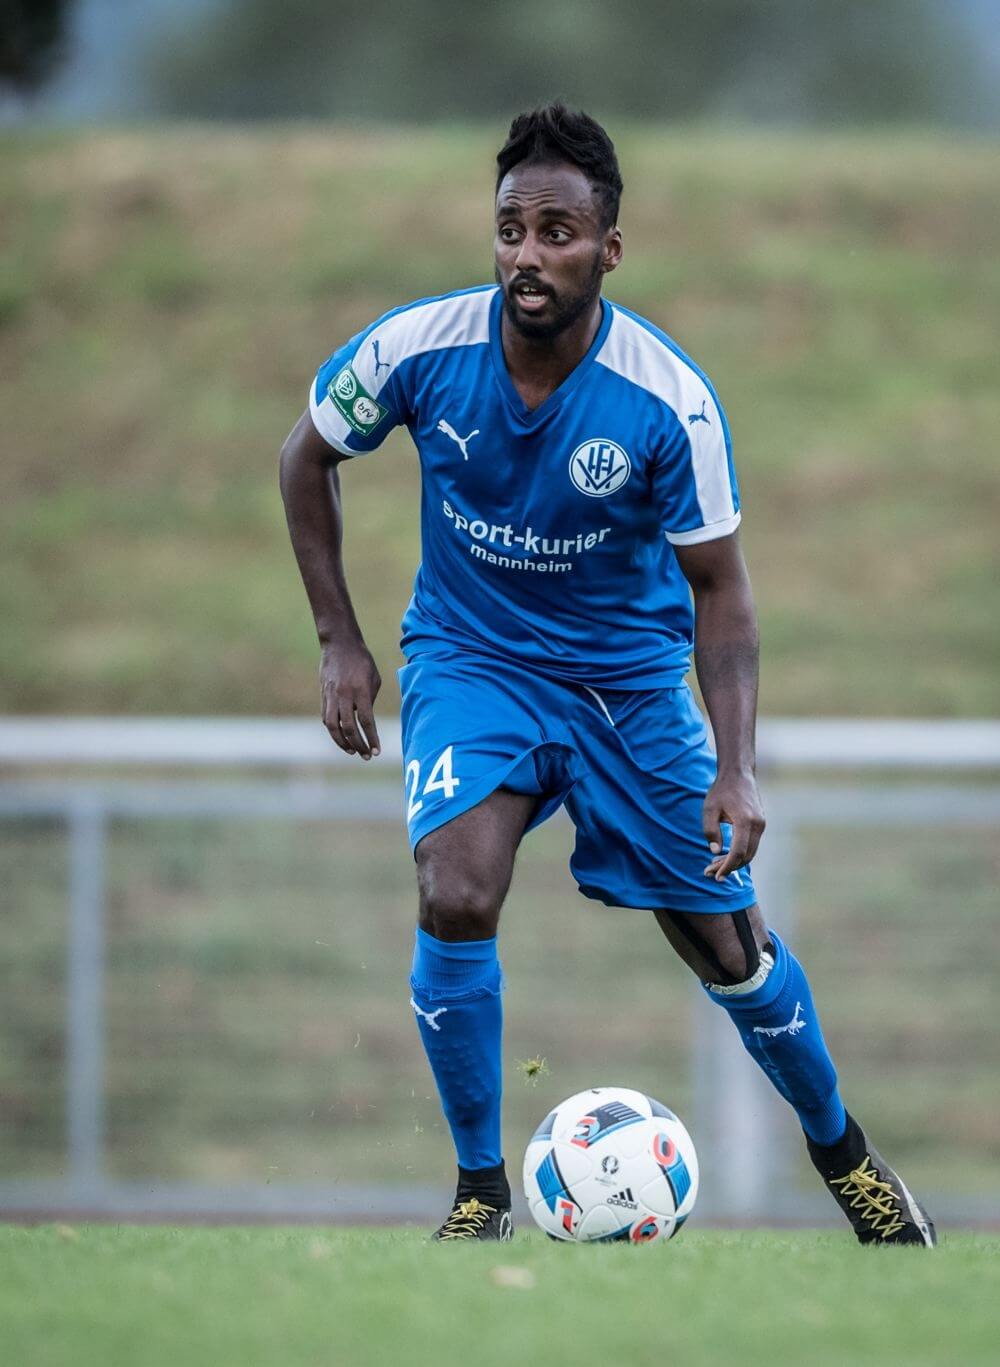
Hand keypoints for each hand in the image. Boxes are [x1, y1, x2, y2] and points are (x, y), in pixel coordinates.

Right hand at [319, 639, 381, 759]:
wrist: (339, 644)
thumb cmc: (362, 661)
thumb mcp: (374, 679)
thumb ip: (370, 701)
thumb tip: (365, 720)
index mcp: (360, 690)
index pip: (366, 721)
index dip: (371, 738)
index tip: (376, 751)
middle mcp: (344, 695)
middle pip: (348, 727)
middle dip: (358, 745)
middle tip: (366, 756)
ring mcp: (331, 696)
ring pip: (332, 726)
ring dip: (342, 742)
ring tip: (352, 751)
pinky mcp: (323, 695)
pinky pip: (326, 718)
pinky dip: (333, 731)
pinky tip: (341, 737)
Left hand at [702, 771, 764, 881]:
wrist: (739, 774)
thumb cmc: (722, 790)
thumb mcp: (709, 809)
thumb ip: (711, 831)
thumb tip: (716, 851)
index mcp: (745, 821)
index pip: (738, 852)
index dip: (727, 866)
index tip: (715, 875)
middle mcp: (758, 825)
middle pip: (746, 856)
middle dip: (729, 867)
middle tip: (710, 872)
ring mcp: (761, 825)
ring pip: (750, 852)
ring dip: (734, 862)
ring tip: (714, 864)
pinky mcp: (760, 824)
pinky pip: (751, 845)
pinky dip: (740, 853)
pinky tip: (725, 854)